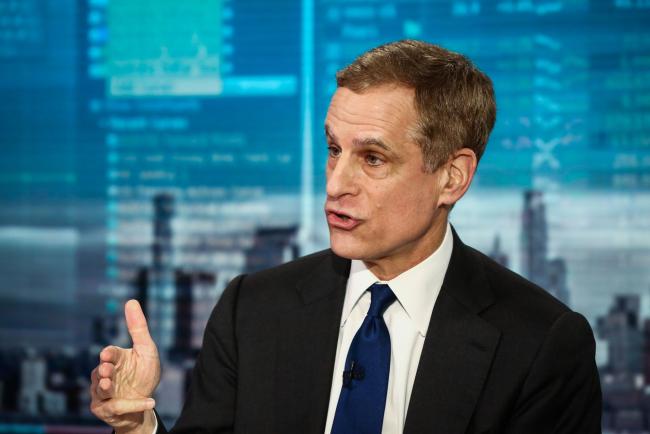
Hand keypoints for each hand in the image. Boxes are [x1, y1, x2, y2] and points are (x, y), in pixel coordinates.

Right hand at [90, 300, 160, 432]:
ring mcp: (102, 393)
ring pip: (100, 390)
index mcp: (115, 359)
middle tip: (106, 371)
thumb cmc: (144, 373)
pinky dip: (133, 405)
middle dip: (103, 371)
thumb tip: (131, 301)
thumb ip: (138, 328)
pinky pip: (115, 408)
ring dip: (106, 388)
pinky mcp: (104, 409)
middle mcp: (104, 375)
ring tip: (110, 385)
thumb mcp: (146, 349)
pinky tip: (151, 402)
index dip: (109, 354)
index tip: (107, 354)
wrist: (146, 401)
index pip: (110, 354)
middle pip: (100, 372)